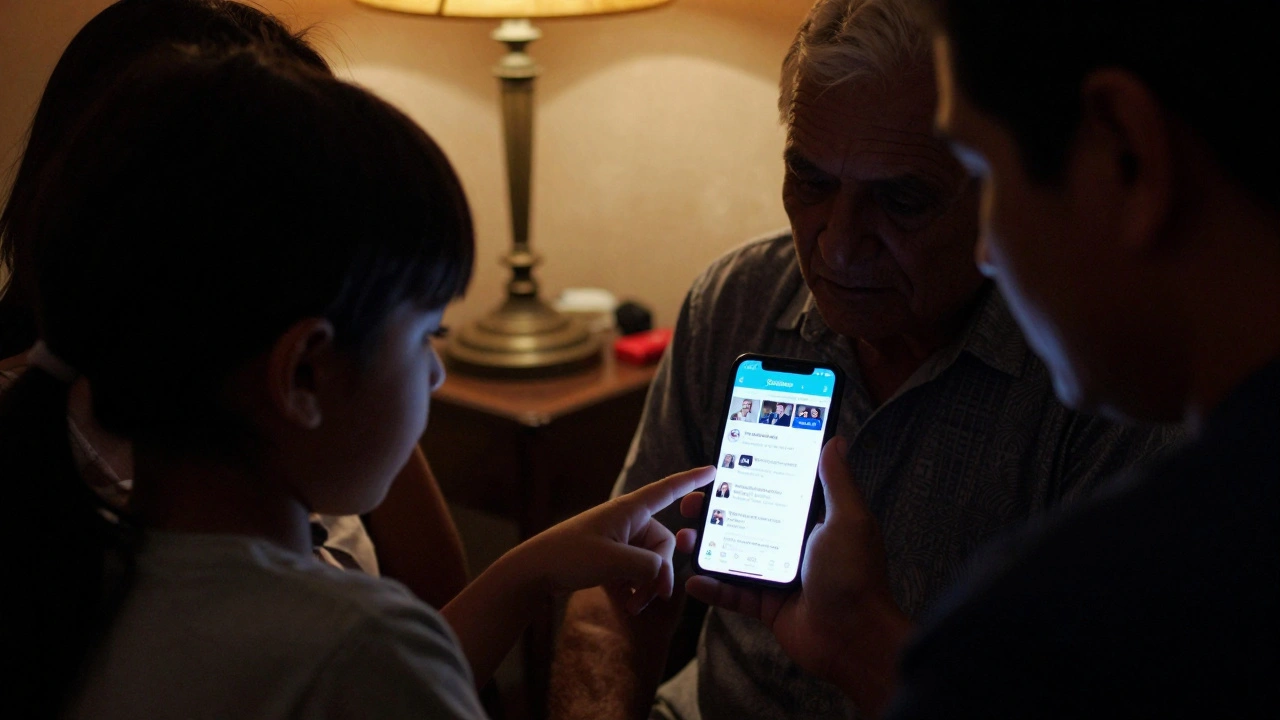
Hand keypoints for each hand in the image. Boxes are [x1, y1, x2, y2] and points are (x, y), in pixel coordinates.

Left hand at [515, 465, 714, 614]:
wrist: (534, 571)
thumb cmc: (570, 557)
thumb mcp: (614, 562)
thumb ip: (649, 566)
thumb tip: (662, 575)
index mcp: (629, 509)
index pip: (668, 490)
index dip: (692, 480)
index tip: (715, 470)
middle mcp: (628, 521)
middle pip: (664, 545)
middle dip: (659, 574)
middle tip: (648, 598)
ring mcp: (621, 539)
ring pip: (652, 563)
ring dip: (646, 587)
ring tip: (632, 605)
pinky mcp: (612, 556)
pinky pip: (638, 571)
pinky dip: (636, 588)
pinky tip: (626, 603)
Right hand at [674, 439, 909, 712]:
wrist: (855, 639)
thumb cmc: (856, 576)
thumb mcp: (849, 520)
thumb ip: (837, 481)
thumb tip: (834, 439)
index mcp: (812, 521)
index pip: (774, 491)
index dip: (748, 478)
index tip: (720, 467)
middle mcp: (792, 545)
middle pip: (746, 520)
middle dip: (716, 511)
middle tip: (692, 502)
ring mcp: (778, 575)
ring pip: (733, 555)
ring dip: (707, 546)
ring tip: (684, 537)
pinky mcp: (768, 605)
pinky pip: (734, 595)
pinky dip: (712, 588)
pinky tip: (692, 579)